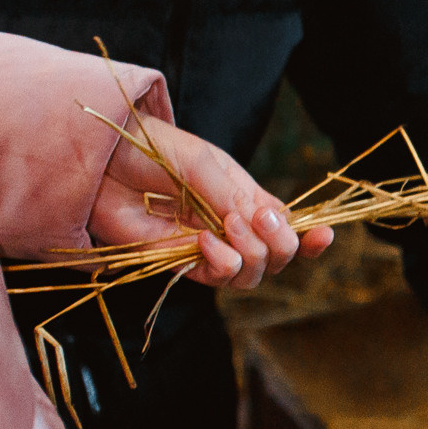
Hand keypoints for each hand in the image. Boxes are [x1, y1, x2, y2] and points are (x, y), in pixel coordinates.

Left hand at [90, 116, 334, 288]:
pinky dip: (222, 263)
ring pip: (253, 274)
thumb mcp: (205, 163)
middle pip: (277, 256)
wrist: (103, 161)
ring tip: (228, 227)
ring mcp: (208, 247)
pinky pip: (219, 278)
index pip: (287, 226)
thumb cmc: (154, 149)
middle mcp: (232, 226)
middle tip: (256, 221)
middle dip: (280, 245)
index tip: (324, 235)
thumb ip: (237, 196)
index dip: (309, 237)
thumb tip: (269, 224)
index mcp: (245, 198)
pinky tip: (204, 241)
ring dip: (252, 255)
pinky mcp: (181, 263)